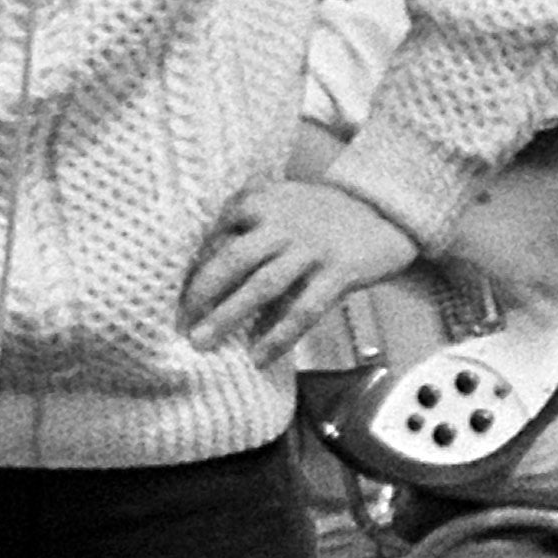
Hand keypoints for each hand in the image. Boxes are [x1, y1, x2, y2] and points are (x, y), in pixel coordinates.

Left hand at [182, 177, 423, 363]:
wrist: (388, 209)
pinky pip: (302, 310)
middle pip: (231, 260)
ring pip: (261, 286)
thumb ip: (248, 223)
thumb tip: (205, 267)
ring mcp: (311, 248)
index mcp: (263, 201)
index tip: (169, 292)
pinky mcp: (338, 272)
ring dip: (228, 317)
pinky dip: (278, 336)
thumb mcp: (281, 201)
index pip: (216, 235)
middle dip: (200, 294)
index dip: (191, 266)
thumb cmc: (327, 213)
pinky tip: (260, 356)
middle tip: (178, 322)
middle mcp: (283, 222)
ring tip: (203, 342)